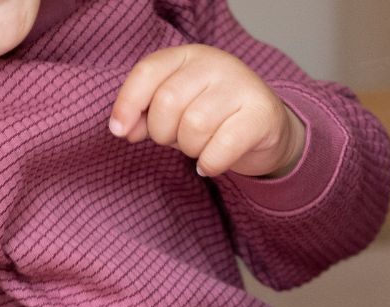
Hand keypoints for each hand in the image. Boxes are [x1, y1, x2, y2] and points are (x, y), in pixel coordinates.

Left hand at [108, 45, 306, 178]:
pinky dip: (209, 163)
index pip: (148, 72)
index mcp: (189, 56)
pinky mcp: (262, 115)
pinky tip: (209, 166)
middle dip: (163, 134)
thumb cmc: (218, 119)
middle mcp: (215, 64)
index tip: (120, 132)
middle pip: (168, 103)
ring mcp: (241, 87)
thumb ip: (150, 114)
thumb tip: (124, 129)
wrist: (270, 130)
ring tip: (199, 151)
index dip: (128, 103)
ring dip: (190, 150)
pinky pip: (222, 146)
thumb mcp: (180, 110)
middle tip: (176, 142)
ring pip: (194, 127)